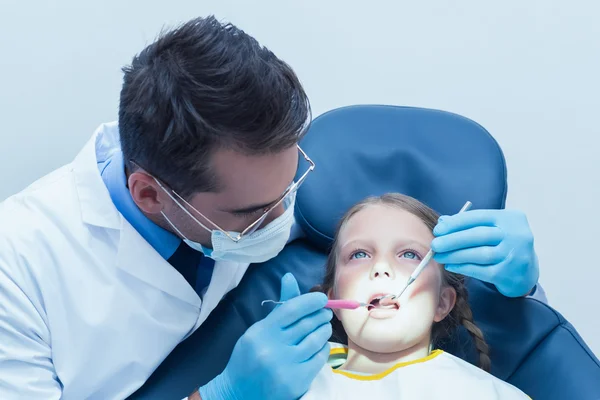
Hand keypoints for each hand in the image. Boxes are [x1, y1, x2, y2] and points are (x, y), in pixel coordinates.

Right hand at [199, 273, 331, 399]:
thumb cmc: (249, 357)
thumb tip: (290, 277)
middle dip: (321, 315)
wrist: (239, 393)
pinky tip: (320, 345)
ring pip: (315, 340)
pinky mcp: (296, 381)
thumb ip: (279, 308)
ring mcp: (285, 367)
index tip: (322, 298)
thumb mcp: (258, 330)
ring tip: (324, 327)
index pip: (291, 309)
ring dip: (324, 330)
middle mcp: (272, 349)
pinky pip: (319, 358)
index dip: (310, 301)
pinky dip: (323, 348)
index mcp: (261, 333)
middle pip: (306, 324)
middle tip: (326, 312)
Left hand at [431, 209, 538, 296]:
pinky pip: (481, 271)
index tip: (438, 229)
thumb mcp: (490, 229)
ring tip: (439, 256)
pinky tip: (451, 266)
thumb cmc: (502, 245)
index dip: (456, 223)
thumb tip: (442, 221)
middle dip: (452, 240)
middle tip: (435, 244)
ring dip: (455, 255)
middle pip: (478, 236)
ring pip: (479, 254)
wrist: (525, 271)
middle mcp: (516, 235)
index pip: (478, 217)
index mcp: (510, 219)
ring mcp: (515, 256)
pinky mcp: (509, 274)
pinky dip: (463, 267)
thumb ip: (469, 224)